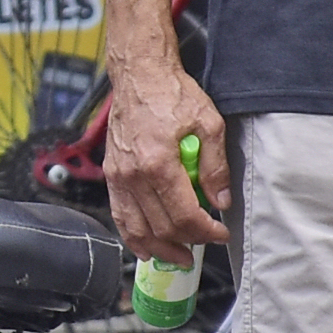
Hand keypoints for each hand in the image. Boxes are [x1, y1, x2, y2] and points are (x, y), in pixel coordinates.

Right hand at [104, 58, 228, 264]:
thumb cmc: (171, 93)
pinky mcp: (111, 174)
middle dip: (187, 242)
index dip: (206, 231)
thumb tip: (221, 201)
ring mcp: (118, 177)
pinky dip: (132, 236)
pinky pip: (120, 215)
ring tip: (177, 257)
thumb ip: (215, 166)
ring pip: (136, 229)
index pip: (184, 215)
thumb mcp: (208, 123)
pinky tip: (145, 248)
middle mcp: (133, 175)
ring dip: (158, 249)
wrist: (139, 75)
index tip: (220, 233)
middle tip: (205, 244)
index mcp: (158, 163)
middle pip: (161, 227)